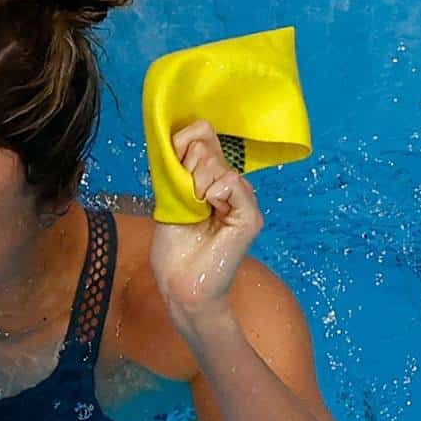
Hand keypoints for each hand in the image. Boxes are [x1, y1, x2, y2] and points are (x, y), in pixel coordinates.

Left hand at [149, 120, 263, 327]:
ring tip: (195, 211)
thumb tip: (182, 136)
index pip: (205, 137)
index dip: (186, 140)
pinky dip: (213, 193)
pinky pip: (231, 183)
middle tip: (186, 201)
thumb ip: (179, 170)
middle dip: (187, 171)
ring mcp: (244, 201)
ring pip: (218, 165)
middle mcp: (231, 187)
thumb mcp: (170, 198)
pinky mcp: (251, 216)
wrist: (180, 284)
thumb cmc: (174, 248)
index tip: (174, 161)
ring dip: (196, 185)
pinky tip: (209, 211)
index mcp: (213, 180)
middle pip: (207, 149)